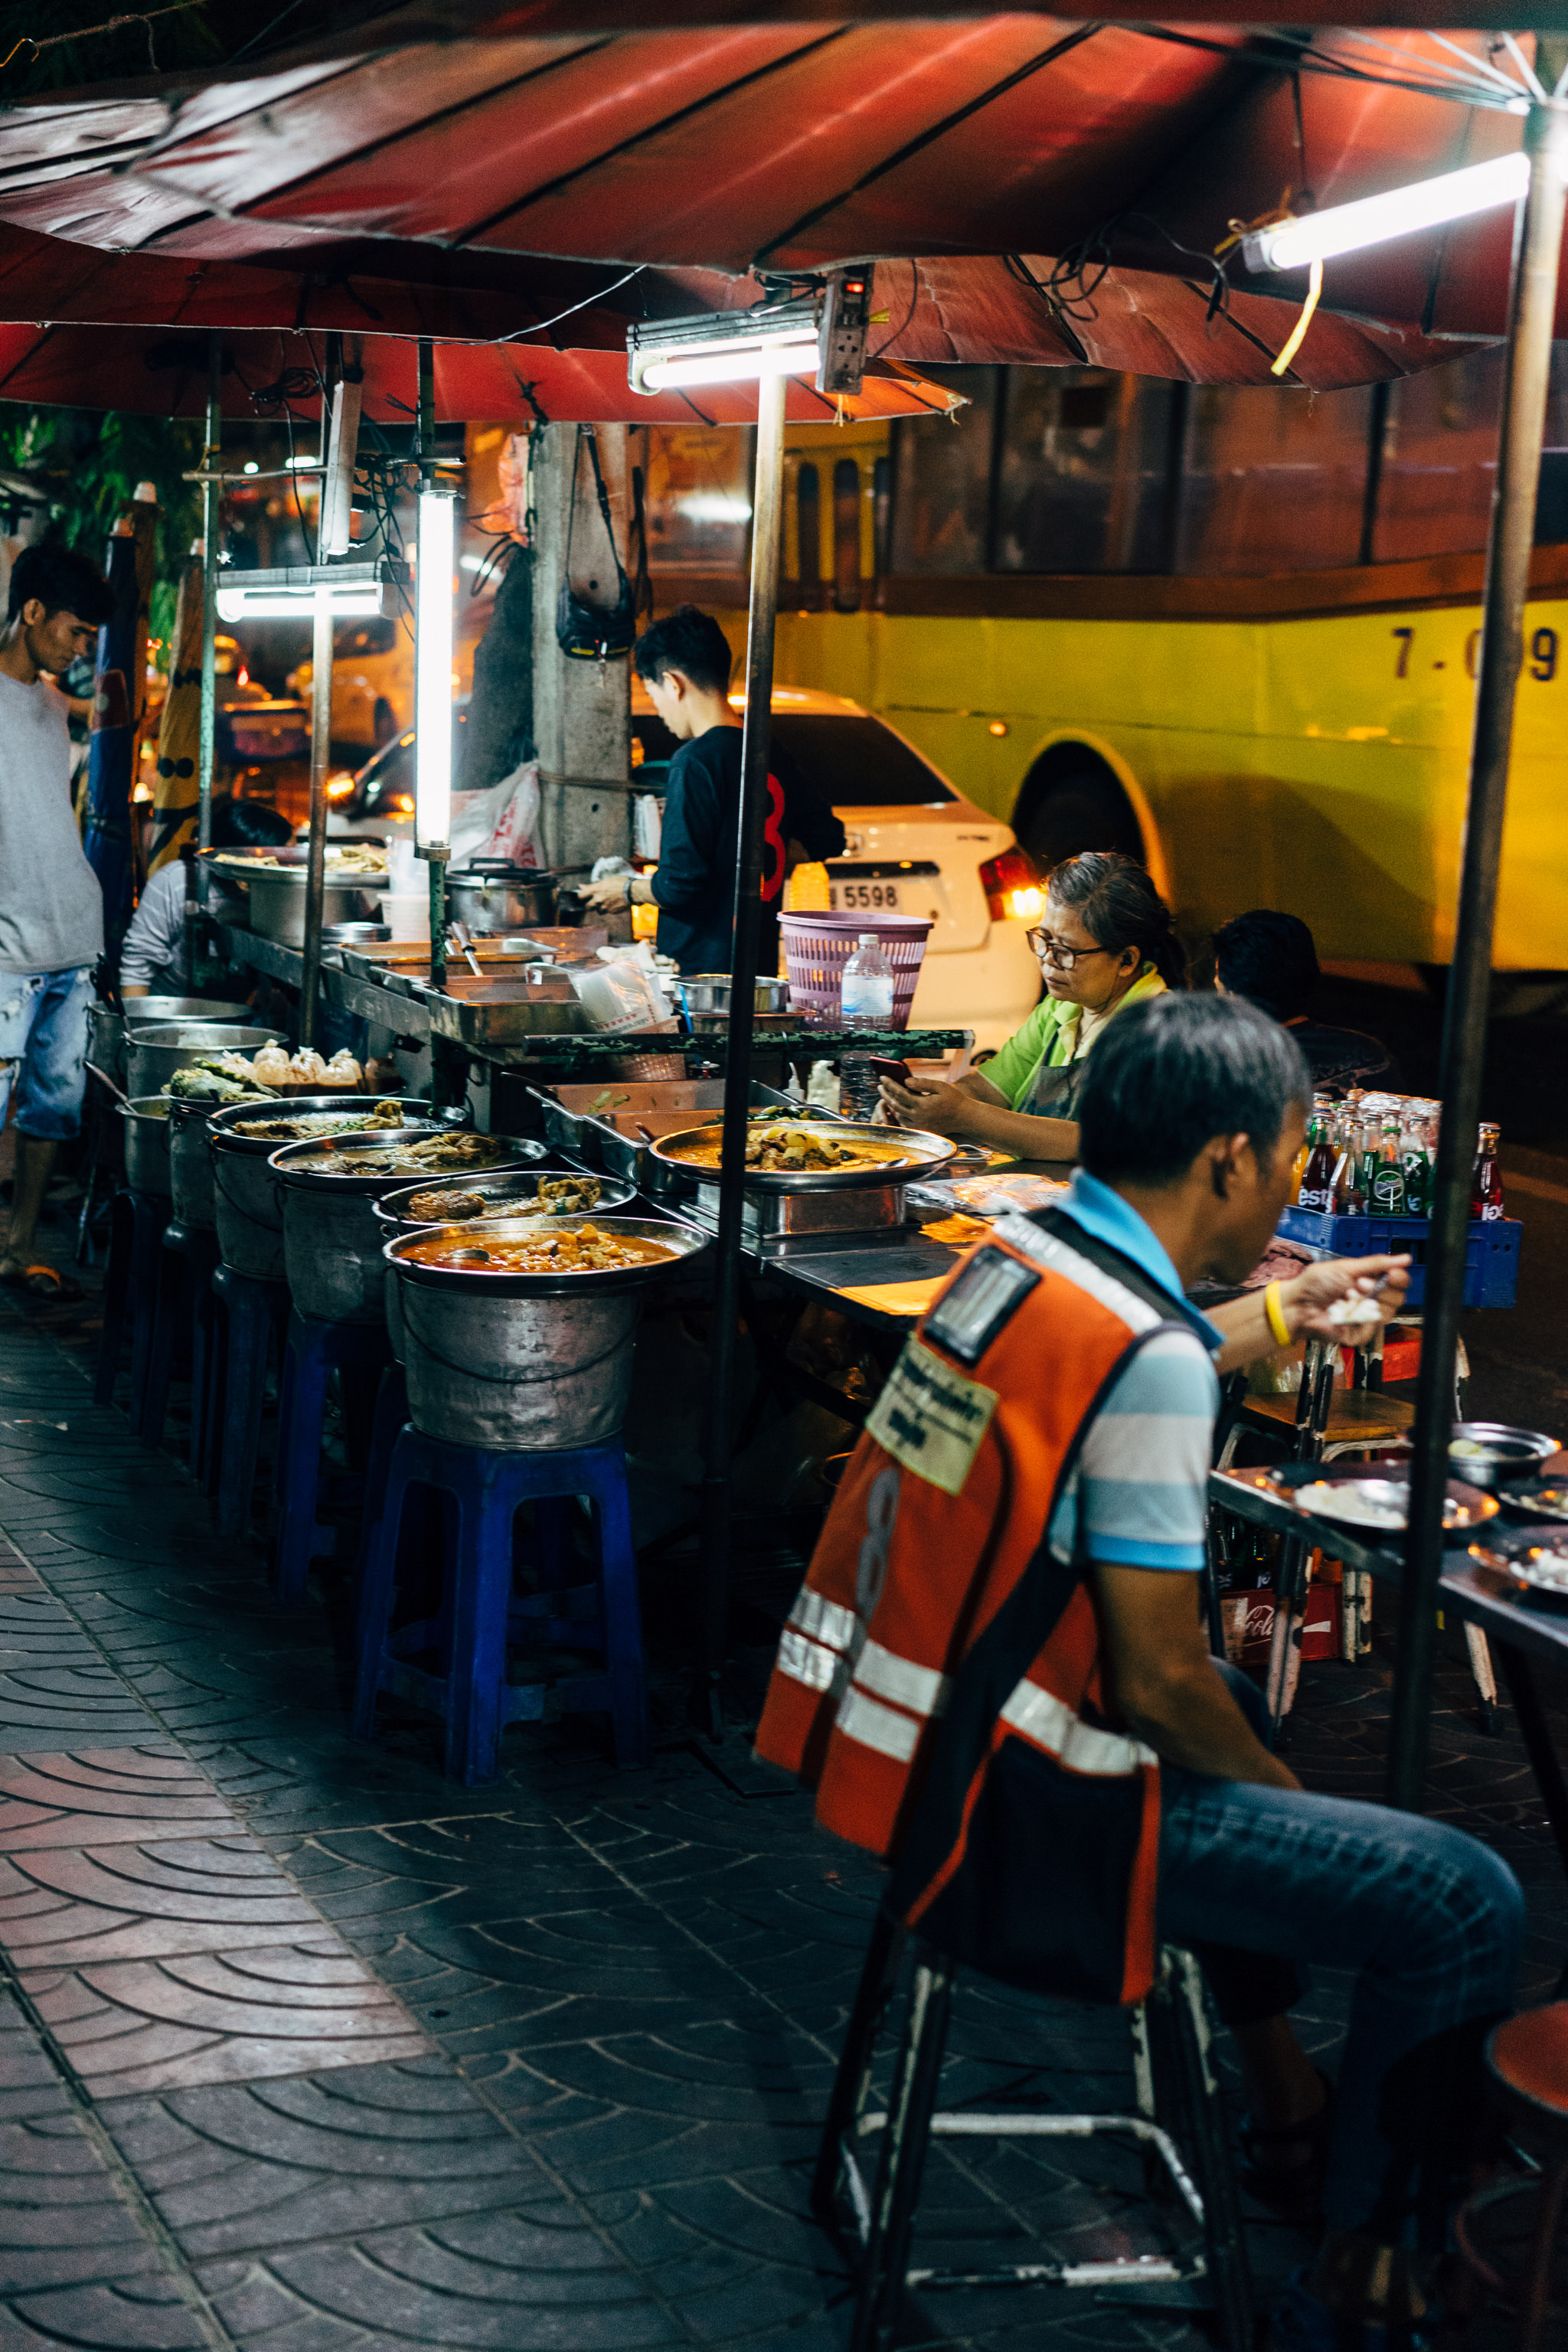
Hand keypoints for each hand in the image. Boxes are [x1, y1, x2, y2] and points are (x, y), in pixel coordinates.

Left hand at [579, 875, 630, 910]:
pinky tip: (613, 904)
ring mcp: (604, 907)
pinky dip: (608, 909)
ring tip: (607, 902)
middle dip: (589, 905)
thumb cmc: (619, 883)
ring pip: (597, 911)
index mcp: (595, 890)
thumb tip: (580, 886)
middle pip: (587, 907)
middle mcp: (598, 899)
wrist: (632, 891)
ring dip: (600, 908)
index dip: (581, 896)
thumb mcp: (605, 881)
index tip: (584, 896)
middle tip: (594, 901)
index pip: (580, 896)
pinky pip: (606, 912)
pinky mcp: (611, 912)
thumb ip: (592, 886)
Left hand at [878, 1074, 974, 1136]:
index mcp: (922, 1105)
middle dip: (886, 1095)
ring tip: (888, 1095)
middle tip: (880, 1086)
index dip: (890, 1085)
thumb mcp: (940, 1087)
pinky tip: (899, 1107)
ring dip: (892, 1105)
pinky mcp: (922, 1131)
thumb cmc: (954, 1099)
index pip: (900, 1093)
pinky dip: (900, 1115)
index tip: (882, 1077)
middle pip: (895, 1105)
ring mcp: (919, 1126)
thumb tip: (905, 1081)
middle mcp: (918, 1117)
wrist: (964, 1117)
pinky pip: (905, 1123)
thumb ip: (923, 1083)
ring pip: (899, 1115)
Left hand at [1286, 1254, 1411, 1344]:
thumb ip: (1376, 1263)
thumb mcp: (1347, 1267)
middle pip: (1398, 1299)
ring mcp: (1367, 1319)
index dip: (1400, 1278)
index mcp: (1372, 1282)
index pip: (1399, 1283)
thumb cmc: (1316, 1284)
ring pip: (1387, 1313)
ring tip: (1347, 1295)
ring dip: (1366, 1302)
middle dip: (1381, 1289)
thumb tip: (1405, 1258)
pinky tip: (1341, 1311)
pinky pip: (1370, 1327)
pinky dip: (1355, 1317)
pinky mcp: (1359, 1334)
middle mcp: (1373, 1301)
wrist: (1297, 1303)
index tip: (1393, 1273)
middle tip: (1361, 1283)